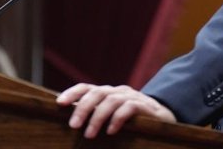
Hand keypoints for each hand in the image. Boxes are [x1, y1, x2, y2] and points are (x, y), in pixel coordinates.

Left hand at [56, 83, 175, 137]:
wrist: (163, 119)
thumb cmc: (132, 121)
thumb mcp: (112, 117)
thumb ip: (96, 116)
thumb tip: (72, 124)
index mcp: (107, 93)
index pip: (86, 88)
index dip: (72, 93)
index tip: (59, 103)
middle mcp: (118, 91)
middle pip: (97, 93)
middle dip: (83, 108)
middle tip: (73, 126)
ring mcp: (131, 97)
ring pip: (111, 101)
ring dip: (97, 117)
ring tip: (89, 135)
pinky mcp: (145, 107)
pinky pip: (129, 108)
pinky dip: (118, 119)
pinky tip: (111, 131)